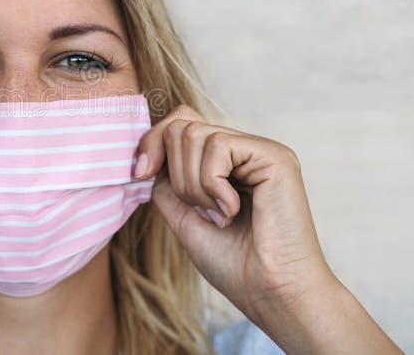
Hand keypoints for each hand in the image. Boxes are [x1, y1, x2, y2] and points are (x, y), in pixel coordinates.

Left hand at [133, 104, 336, 324]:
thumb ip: (166, 181)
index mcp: (224, 163)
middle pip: (181, 126)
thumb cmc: (233, 263)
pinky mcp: (273, 155)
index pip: (179, 123)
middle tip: (203, 212)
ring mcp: (259, 150)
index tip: (140, 173)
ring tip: (220, 215)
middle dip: (177, 175)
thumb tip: (150, 152)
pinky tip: (233, 210)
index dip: (152, 142)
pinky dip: (212, 184)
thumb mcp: (182, 216)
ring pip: (194, 134)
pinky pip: (218, 145)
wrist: (268, 292)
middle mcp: (242, 150)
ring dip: (194, 184)